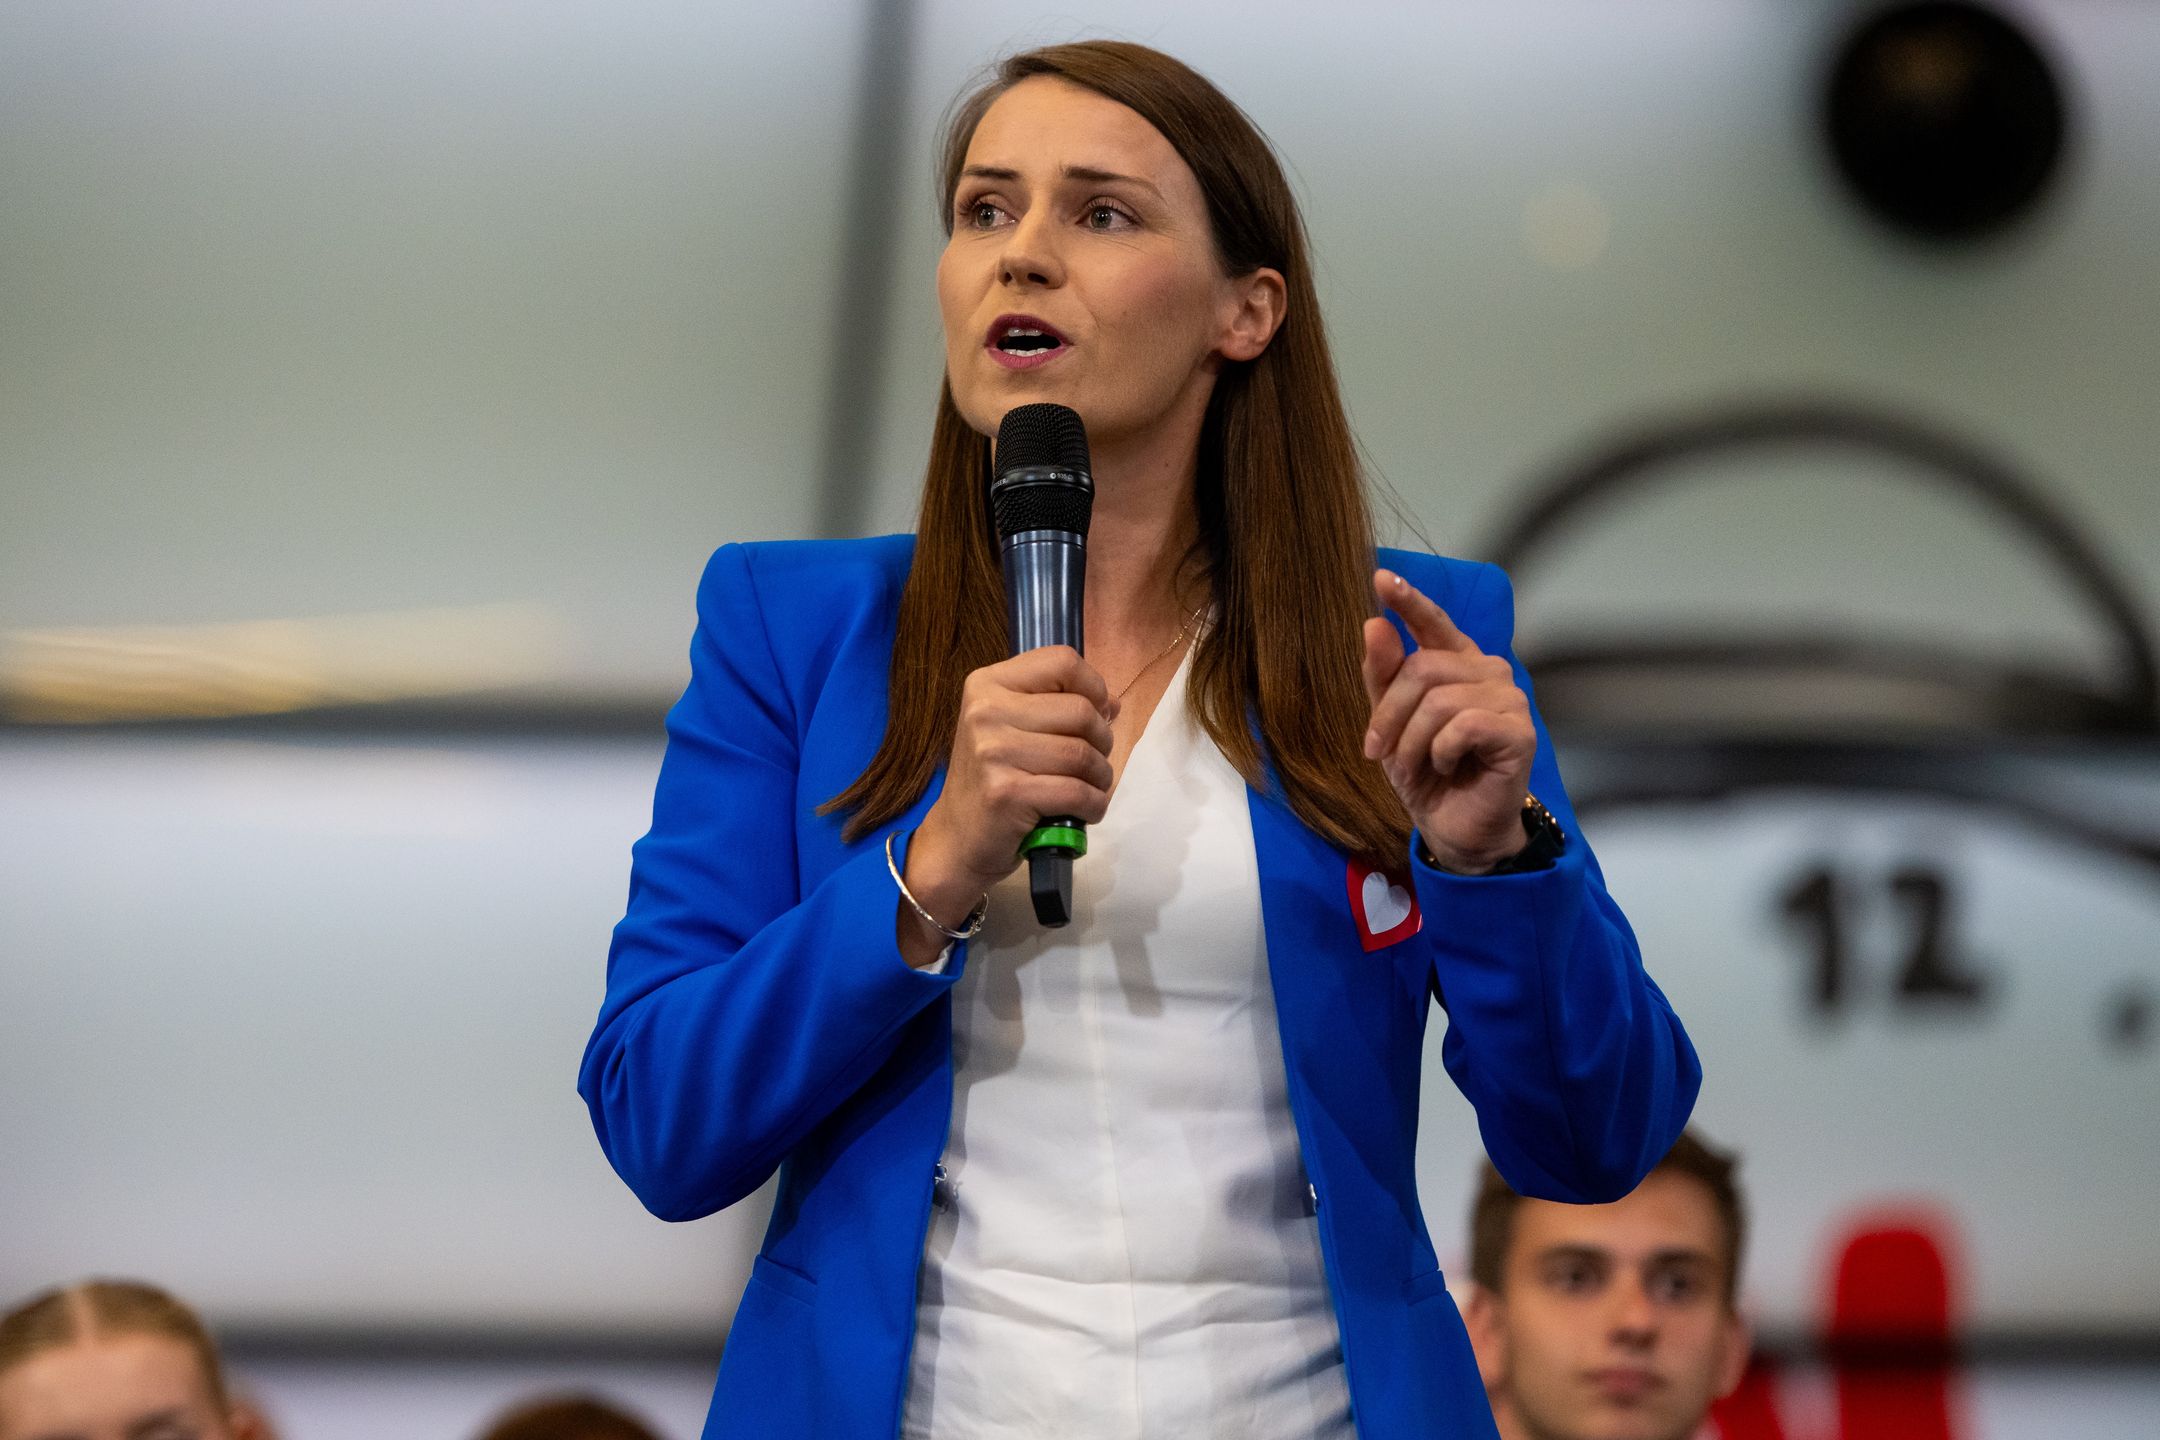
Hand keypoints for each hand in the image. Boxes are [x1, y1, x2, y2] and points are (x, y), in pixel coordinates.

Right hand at [900, 646, 1116, 953]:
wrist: (958, 837)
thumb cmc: (993, 779)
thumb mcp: (1015, 729)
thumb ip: (1061, 707)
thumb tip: (1113, 703)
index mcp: (987, 684)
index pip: (1062, 661)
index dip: (1093, 686)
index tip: (1097, 713)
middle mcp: (986, 711)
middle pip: (1080, 710)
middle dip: (1101, 740)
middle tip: (1091, 761)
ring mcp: (993, 752)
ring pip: (1082, 753)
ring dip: (1100, 777)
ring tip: (1088, 787)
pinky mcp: (1006, 793)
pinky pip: (1076, 791)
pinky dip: (1093, 805)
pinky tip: (1083, 810)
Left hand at [1360, 569, 1535, 873]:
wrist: (1453, 827)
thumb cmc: (1426, 772)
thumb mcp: (1391, 723)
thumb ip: (1383, 676)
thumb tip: (1374, 624)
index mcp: (1457, 663)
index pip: (1433, 622)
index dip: (1409, 600)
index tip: (1381, 578)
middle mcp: (1488, 670)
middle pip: (1422, 668)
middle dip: (1389, 714)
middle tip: (1376, 750)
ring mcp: (1509, 698)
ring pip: (1439, 700)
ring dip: (1412, 741)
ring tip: (1416, 766)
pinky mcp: (1519, 731)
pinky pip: (1463, 725)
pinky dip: (1441, 751)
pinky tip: (1448, 765)